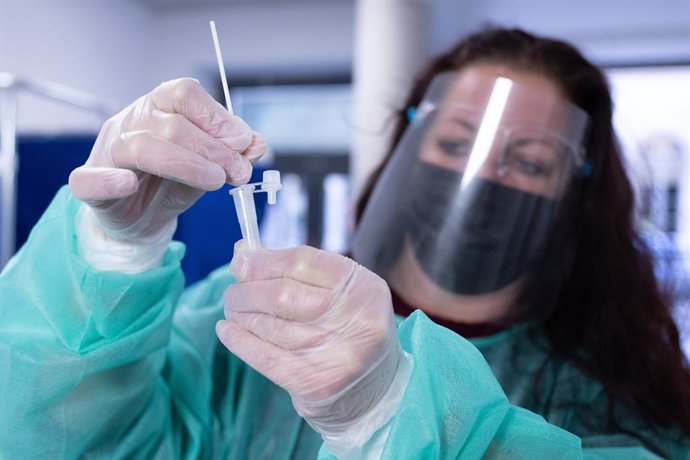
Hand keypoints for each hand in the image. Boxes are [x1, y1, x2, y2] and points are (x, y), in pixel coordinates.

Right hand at [69, 78, 265, 242]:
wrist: (142, 220)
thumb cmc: (172, 182)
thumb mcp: (209, 165)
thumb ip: (232, 153)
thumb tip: (258, 143)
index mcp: (160, 108)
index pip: (184, 94)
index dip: (216, 116)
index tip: (243, 140)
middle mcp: (132, 123)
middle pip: (170, 123)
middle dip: (213, 148)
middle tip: (240, 172)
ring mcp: (108, 153)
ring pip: (140, 147)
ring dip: (185, 163)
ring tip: (216, 182)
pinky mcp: (91, 189)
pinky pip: (89, 180)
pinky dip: (108, 181)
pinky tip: (127, 184)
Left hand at [217, 244, 401, 436]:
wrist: (373, 388)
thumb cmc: (348, 328)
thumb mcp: (339, 292)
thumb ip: (297, 270)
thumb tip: (243, 253)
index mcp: (363, 287)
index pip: (302, 262)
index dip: (263, 261)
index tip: (240, 262)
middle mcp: (355, 319)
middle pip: (281, 295)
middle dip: (247, 290)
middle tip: (233, 292)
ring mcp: (337, 353)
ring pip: (269, 325)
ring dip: (241, 314)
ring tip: (234, 309)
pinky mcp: (316, 382)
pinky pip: (263, 356)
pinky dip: (238, 340)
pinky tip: (227, 330)